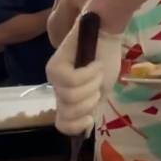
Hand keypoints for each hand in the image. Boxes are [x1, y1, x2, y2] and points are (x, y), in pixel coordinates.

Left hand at [46, 17, 121, 135]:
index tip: (90, 116)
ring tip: (95, 68)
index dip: (77, 126)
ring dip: (91, 84)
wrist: (107, 31)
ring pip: (71, 98)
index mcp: (69, 97)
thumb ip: (92, 108)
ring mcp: (54, 78)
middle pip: (69, 113)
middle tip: (96, 82)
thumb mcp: (103, 90)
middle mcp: (57, 89)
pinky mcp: (55, 66)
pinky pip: (72, 82)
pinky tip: (94, 63)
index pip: (63, 125)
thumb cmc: (106, 58)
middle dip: (90, 100)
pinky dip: (88, 74)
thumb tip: (84, 129)